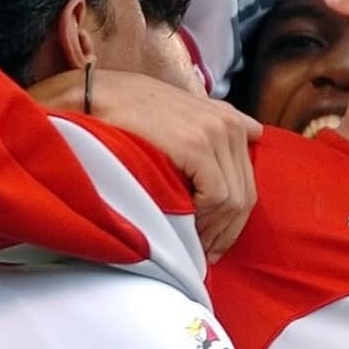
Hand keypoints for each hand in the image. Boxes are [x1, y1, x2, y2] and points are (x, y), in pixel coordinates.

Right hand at [32, 69, 261, 256]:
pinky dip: (205, 218)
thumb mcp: (182, 115)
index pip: (247, 182)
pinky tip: (185, 226)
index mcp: (230, 120)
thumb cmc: (131, 111)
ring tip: (193, 245)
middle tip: (205, 253)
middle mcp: (230, 125)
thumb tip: (254, 135)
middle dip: (226, 230)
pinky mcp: (197, 146)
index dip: (234, 219)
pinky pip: (217, 196)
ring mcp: (216, 133)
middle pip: (245, 194)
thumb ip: (215, 127)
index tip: (214, 242)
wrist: (94, 95)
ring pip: (234, 199)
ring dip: (214, 229)